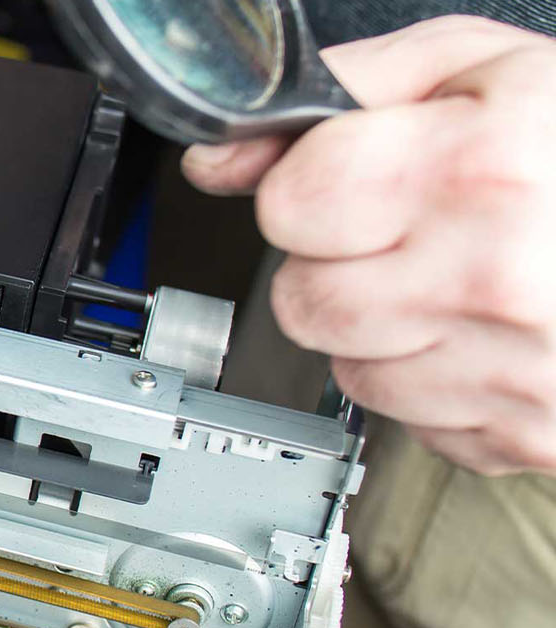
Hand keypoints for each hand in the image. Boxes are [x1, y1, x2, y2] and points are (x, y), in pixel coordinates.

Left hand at [183, 16, 555, 474]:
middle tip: (409, 228)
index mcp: (481, 172)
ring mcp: (515, 369)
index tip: (345, 179)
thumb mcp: (491, 68)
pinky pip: (412, 421)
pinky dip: (435, 381)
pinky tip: (489, 332)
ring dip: (382, 326)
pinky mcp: (528, 435)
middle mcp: (494, 279)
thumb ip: (351, 91)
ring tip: (460, 276)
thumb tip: (225, 149)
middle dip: (336, 262)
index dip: (307, 187)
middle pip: (303, 300)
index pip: (290, 205)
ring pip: (348, 367)